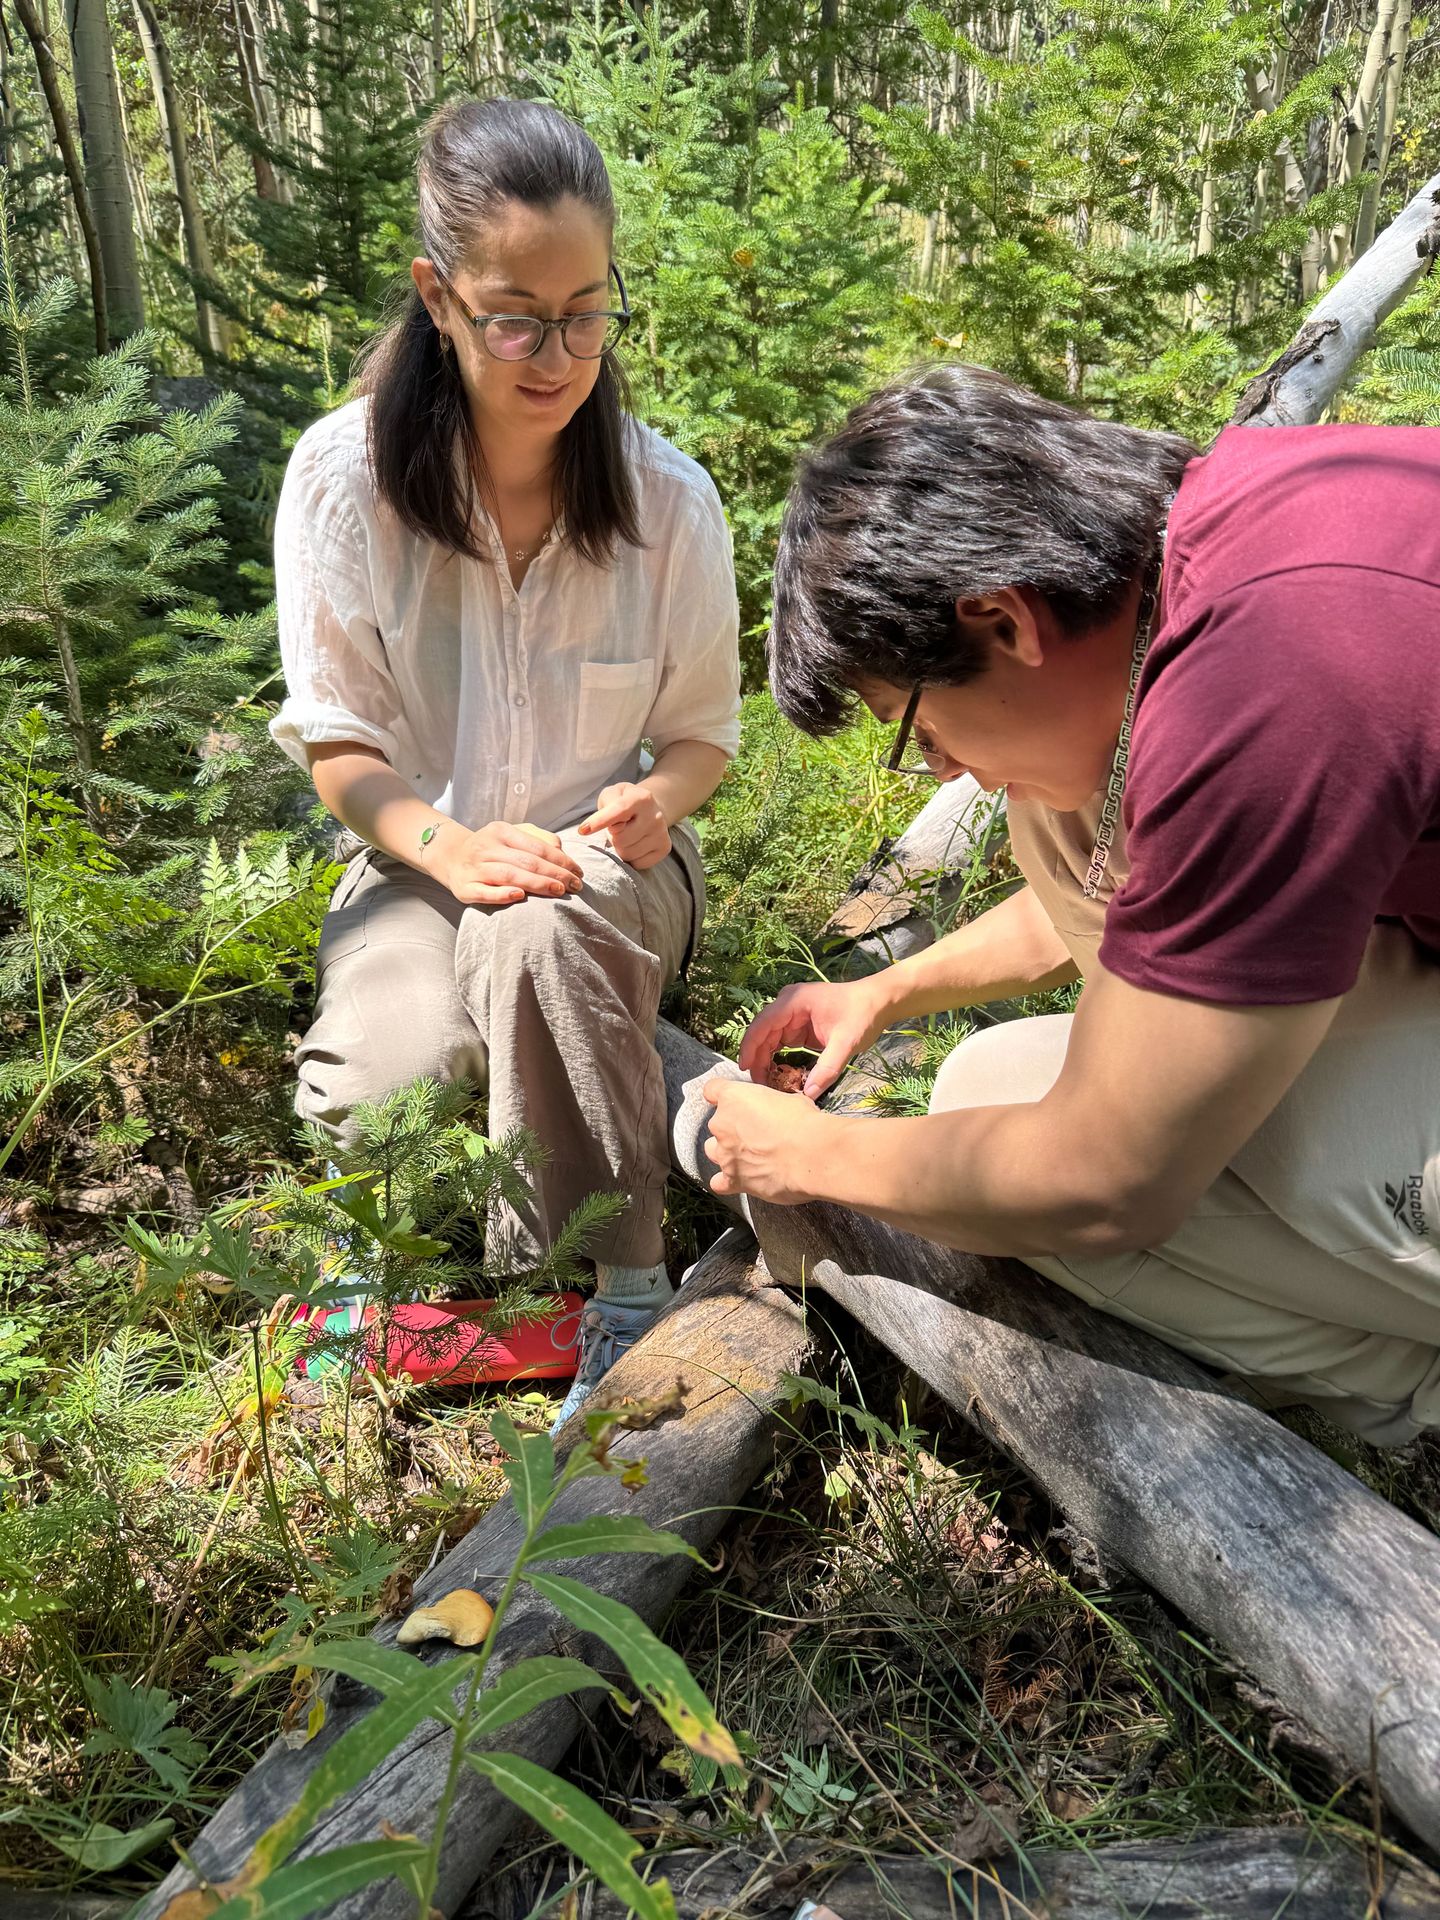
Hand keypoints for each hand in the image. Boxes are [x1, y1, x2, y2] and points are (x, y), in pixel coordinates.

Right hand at [429, 820, 583, 906]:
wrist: (450, 857)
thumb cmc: (490, 848)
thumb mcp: (510, 834)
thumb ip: (536, 837)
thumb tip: (560, 848)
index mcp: (500, 831)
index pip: (537, 846)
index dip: (561, 860)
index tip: (579, 872)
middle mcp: (486, 847)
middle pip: (527, 862)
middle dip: (555, 874)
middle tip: (576, 885)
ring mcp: (474, 868)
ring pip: (509, 875)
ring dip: (537, 884)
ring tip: (558, 891)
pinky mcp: (465, 887)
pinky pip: (485, 892)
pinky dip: (502, 894)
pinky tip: (519, 896)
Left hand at [579, 782, 671, 869]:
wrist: (650, 809)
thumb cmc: (624, 801)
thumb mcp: (612, 794)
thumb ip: (607, 805)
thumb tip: (614, 828)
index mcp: (641, 798)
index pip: (618, 811)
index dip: (599, 822)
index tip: (582, 830)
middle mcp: (655, 816)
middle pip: (620, 839)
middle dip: (612, 837)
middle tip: (617, 829)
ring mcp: (662, 834)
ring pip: (627, 854)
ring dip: (620, 848)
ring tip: (626, 836)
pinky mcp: (664, 848)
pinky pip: (638, 864)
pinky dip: (631, 857)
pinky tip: (635, 844)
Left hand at [701, 1075, 834, 1202]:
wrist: (811, 1156)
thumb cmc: (804, 1123)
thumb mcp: (790, 1100)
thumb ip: (773, 1106)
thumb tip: (781, 1112)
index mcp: (733, 1098)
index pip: (712, 1090)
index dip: (720, 1095)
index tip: (731, 1100)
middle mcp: (721, 1125)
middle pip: (716, 1124)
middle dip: (732, 1128)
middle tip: (756, 1132)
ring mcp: (725, 1154)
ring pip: (713, 1151)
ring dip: (727, 1152)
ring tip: (749, 1155)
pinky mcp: (733, 1180)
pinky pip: (719, 1183)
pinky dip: (727, 1181)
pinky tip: (741, 1179)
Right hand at [738, 976, 891, 1099]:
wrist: (878, 1002)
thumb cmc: (863, 1014)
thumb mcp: (847, 1042)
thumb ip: (827, 1069)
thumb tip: (809, 1094)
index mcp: (793, 1001)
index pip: (762, 1024)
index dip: (750, 1046)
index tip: (744, 1069)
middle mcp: (787, 1005)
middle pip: (762, 1033)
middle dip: (757, 1058)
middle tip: (758, 1086)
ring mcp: (791, 1014)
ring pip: (769, 1039)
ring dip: (766, 1060)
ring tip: (766, 1084)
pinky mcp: (798, 1025)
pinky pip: (780, 1042)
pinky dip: (777, 1058)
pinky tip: (777, 1075)